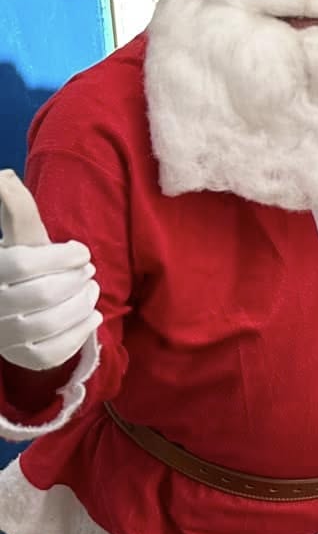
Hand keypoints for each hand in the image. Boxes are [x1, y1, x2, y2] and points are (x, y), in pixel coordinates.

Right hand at [0, 171, 100, 372]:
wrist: (12, 308)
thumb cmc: (23, 265)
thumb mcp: (21, 236)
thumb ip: (15, 207)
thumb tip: (3, 175)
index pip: (23, 264)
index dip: (60, 256)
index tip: (81, 252)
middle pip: (41, 295)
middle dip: (74, 281)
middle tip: (89, 273)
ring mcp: (3, 336)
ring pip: (48, 324)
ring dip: (80, 306)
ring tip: (92, 292)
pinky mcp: (21, 358)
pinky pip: (52, 353)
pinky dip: (78, 334)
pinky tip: (92, 318)